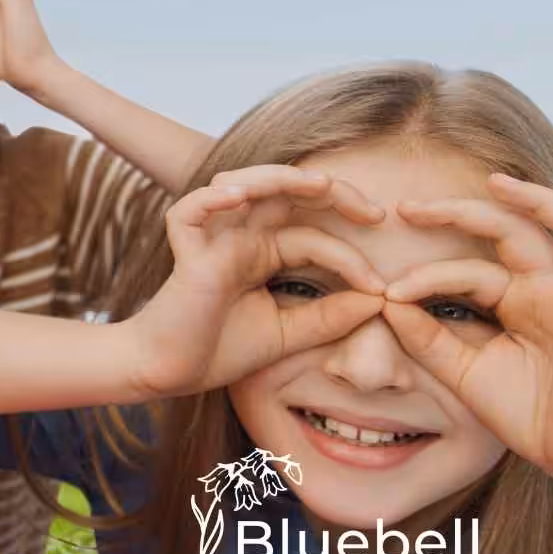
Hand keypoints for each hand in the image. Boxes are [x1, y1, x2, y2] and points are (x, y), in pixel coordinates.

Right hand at [131, 166, 388, 395]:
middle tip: (374, 213)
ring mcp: (211, 241)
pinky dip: (210, 198)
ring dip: (280, 178)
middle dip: (331, 192)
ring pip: (240, 185)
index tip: (383, 290)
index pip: (313, 236)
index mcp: (261, 253)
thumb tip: (379, 300)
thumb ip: (329, 317)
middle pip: (284, 192)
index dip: (352, 257)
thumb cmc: (219, 351)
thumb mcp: (288, 334)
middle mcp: (237, 238)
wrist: (169, 375)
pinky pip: (189, 212)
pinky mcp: (185, 254)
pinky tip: (237, 195)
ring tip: (319, 184)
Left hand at [384, 175, 552, 496]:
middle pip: (505, 232)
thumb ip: (429, 339)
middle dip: (459, 214)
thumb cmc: (536, 419)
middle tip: (408, 208)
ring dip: (532, 201)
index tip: (385, 293)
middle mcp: (548, 288)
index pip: (465, 271)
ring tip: (496, 184)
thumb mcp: (469, 374)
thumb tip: (385, 301)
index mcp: (517, 303)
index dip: (425, 277)